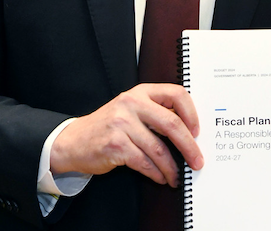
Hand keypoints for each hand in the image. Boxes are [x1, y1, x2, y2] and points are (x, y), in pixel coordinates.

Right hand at [49, 83, 202, 186]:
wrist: (73, 141)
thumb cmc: (109, 126)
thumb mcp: (131, 109)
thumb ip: (156, 112)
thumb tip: (189, 133)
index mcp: (140, 92)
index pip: (176, 93)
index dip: (191, 113)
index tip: (197, 131)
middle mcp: (131, 103)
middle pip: (172, 124)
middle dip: (189, 146)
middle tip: (197, 160)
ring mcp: (122, 123)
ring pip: (158, 148)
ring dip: (171, 167)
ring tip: (176, 176)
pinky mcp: (115, 144)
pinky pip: (144, 162)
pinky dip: (156, 173)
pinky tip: (160, 177)